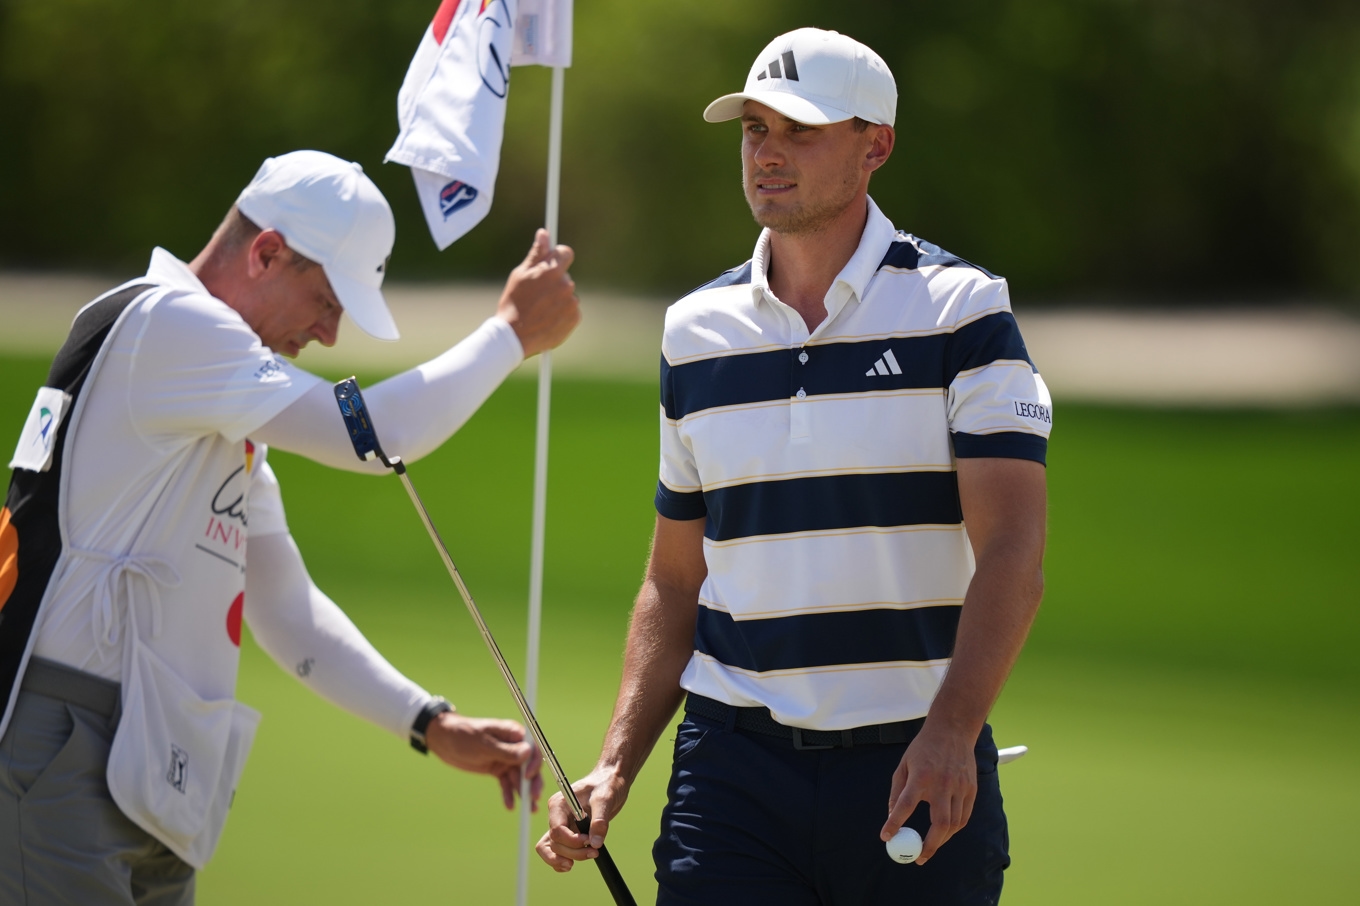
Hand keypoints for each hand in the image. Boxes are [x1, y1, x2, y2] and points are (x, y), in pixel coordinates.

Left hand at [424, 711, 543, 810]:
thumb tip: (528, 753)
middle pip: (528, 766)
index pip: (531, 749)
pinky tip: (510, 806)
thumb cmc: (464, 735)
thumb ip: (506, 750)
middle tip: (533, 799)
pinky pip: (506, 783)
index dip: (534, 764)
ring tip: (528, 809)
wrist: (444, 741)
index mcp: (513, 734)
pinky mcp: (496, 769)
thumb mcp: (484, 744)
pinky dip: (509, 794)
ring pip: (519, 777)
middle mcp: (513, 746)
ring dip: (523, 792)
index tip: (528, 777)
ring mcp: (505, 758)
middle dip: (532, 782)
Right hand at [497, 228, 579, 356]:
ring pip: (567, 293)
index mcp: (552, 271)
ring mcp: (572, 302)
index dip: (558, 256)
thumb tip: (544, 233)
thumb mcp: (520, 275)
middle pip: (564, 275)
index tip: (552, 261)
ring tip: (540, 309)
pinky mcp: (575, 318)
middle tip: (537, 293)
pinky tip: (547, 318)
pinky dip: (562, 313)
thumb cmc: (513, 303)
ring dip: (558, 298)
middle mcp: (566, 285)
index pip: (566, 253)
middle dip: (554, 280)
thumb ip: (536, 254)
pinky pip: (571, 310)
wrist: (515, 336)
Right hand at [534, 764, 630, 871]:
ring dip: (569, 858)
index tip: (588, 841)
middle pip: (555, 843)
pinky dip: (561, 860)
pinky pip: (557, 851)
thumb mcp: (605, 799)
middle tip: (594, 851)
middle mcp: (556, 815)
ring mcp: (561, 825)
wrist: (611, 782)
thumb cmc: (606, 784)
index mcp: (559, 804)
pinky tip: (573, 863)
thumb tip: (595, 843)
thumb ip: (600, 820)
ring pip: (553, 849)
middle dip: (574, 852)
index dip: (571, 841)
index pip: (556, 830)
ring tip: (590, 856)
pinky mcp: (568, 832)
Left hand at [880, 722, 977, 864]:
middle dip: (929, 845)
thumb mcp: (903, 765)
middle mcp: (942, 783)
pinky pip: (964, 816)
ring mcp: (959, 787)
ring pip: (954, 824)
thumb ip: (897, 792)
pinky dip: (954, 829)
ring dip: (942, 840)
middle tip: (919, 857)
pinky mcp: (971, 789)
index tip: (886, 837)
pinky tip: (945, 833)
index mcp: (920, 776)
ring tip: (930, 846)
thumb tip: (891, 816)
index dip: (895, 823)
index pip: (905, 805)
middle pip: (939, 823)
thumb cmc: (923, 749)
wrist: (952, 731)